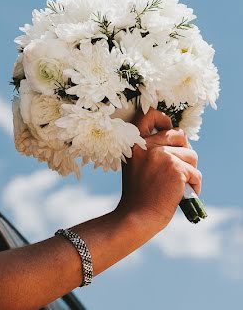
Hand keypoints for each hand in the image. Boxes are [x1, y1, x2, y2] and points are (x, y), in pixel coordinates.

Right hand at [116, 108, 201, 233]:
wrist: (138, 215)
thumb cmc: (138, 193)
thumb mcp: (135, 163)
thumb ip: (151, 148)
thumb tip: (180, 137)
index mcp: (134, 142)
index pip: (149, 115)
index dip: (163, 119)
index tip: (168, 129)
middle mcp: (147, 144)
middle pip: (179, 135)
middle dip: (184, 151)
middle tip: (178, 168)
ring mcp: (161, 155)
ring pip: (191, 155)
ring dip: (190, 171)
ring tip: (179, 184)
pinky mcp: (176, 168)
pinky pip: (196, 173)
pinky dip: (194, 185)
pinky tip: (183, 194)